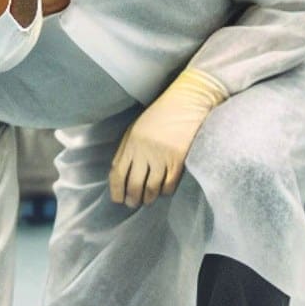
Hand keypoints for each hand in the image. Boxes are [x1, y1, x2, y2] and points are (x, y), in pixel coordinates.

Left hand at [109, 67, 227, 208]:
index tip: (117, 199)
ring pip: (152, 188)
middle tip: (133, 203)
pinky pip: (169, 184)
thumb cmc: (160, 115)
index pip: (118, 173)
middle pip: (134, 184)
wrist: (187, 102)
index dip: (116, 190)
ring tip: (147, 200)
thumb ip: (126, 150)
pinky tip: (163, 192)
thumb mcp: (136, 128)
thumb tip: (119, 174)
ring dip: (148, 198)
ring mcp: (162, 156)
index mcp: (131, 142)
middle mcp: (144, 151)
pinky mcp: (179, 159)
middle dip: (132, 199)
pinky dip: (165, 192)